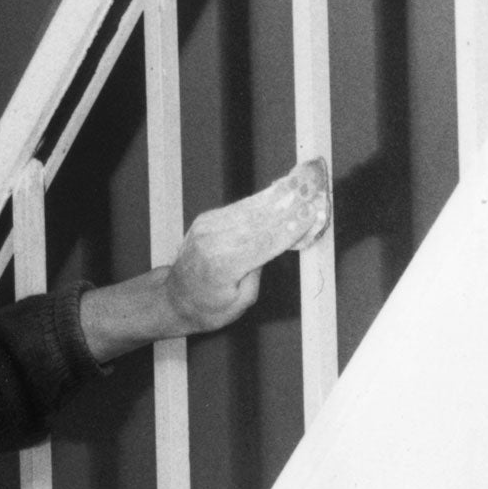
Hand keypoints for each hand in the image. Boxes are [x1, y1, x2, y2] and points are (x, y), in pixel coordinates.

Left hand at [164, 158, 331, 332]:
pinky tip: (281, 189)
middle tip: (312, 188)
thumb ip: (257, 271)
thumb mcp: (241, 301)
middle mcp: (213, 241)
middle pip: (260, 219)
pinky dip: (262, 198)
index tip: (310, 213)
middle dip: (289, 203)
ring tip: (302, 181)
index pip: (264, 242)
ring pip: (250, 208)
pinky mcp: (208, 218)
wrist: (175, 298)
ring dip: (279, 194)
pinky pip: (240, 207)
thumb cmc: (208, 307)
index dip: (290, 227)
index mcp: (223, 266)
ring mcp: (208, 226)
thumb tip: (275, 243)